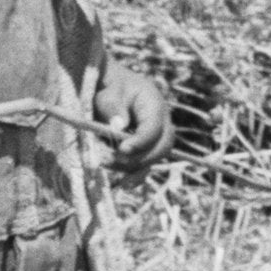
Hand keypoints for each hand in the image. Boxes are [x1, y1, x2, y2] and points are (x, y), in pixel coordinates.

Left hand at [97, 58, 173, 174]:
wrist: (109, 88)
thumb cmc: (109, 87)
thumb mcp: (108, 92)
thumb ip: (113, 107)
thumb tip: (120, 127)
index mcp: (154, 104)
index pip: (155, 127)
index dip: (141, 141)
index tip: (121, 149)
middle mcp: (160, 122)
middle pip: (162, 146)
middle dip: (141, 157)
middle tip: (114, 159)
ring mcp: (154, 137)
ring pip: (154, 158)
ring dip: (134, 168)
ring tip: (108, 166)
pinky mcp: (145, 148)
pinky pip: (146, 165)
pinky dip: (136, 175)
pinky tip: (123, 184)